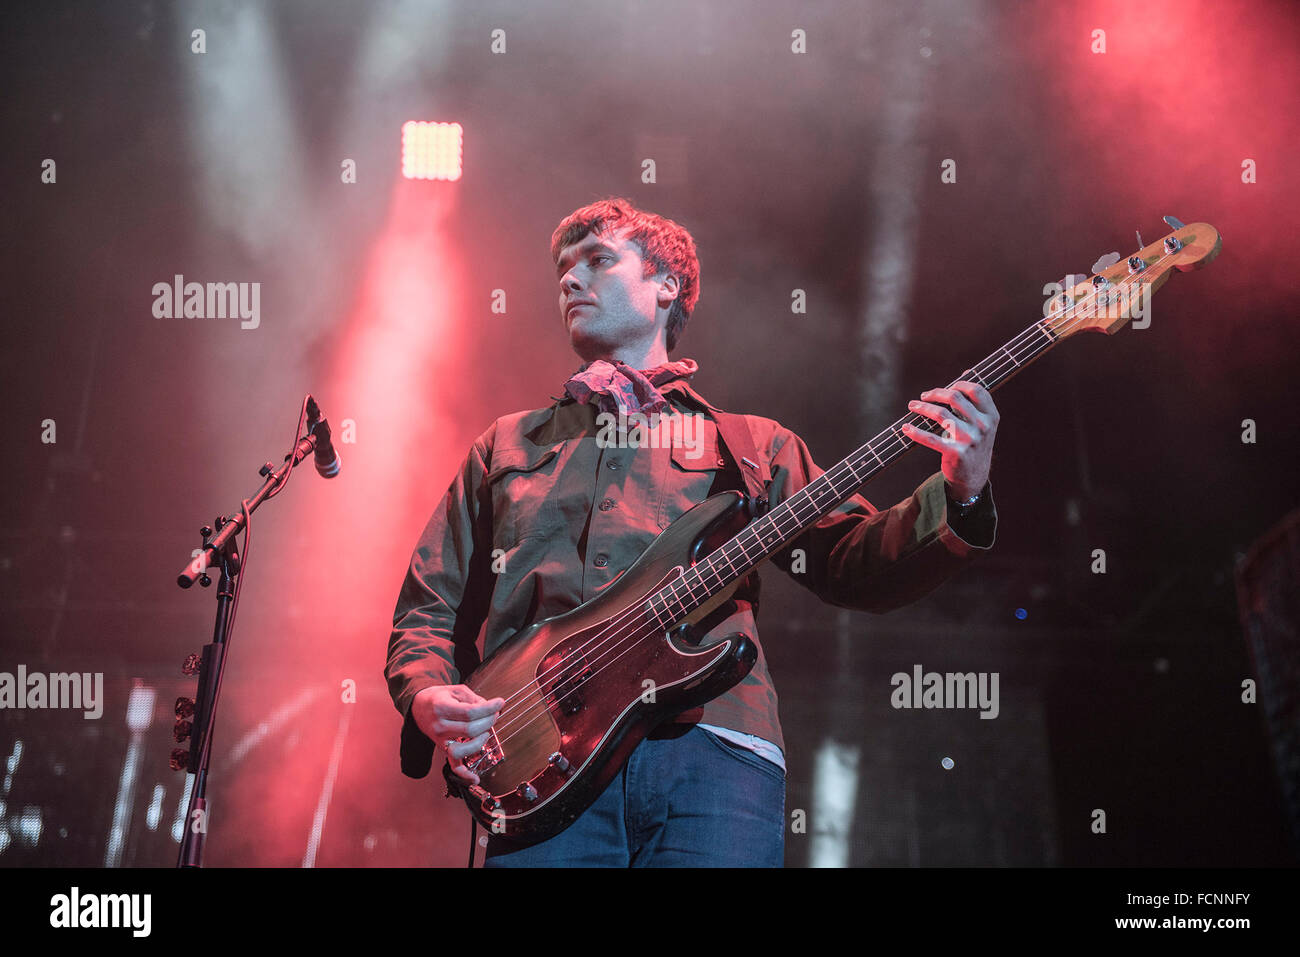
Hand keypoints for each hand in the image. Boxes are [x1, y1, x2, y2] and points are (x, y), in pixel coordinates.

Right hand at [412, 684, 505, 785]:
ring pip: (462, 750)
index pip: (470, 712)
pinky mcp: (443, 749)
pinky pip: (453, 765)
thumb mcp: (456, 690)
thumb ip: (474, 698)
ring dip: (479, 743)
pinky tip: (475, 778)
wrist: (419, 706)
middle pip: (470, 730)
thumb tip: (489, 709)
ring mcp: (440, 740)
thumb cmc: (440, 697)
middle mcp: (439, 726)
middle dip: (488, 721)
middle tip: (494, 714)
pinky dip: (464, 774)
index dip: (489, 708)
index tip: (500, 703)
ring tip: (485, 733)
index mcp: (442, 707)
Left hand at [901, 380, 999, 500]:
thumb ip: (974, 400)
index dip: (958, 384)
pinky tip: (905, 428)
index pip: (976, 390)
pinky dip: (915, 432)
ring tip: (912, 406)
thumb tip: (966, 371)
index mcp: (991, 416)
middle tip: (922, 396)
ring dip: (922, 408)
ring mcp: (970, 440)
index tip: (944, 388)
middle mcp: (983, 427)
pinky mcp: (955, 453)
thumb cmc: (974, 443)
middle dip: (935, 393)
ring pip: (941, 414)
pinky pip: (931, 439)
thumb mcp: (981, 422)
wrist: (973, 476)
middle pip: (955, 398)